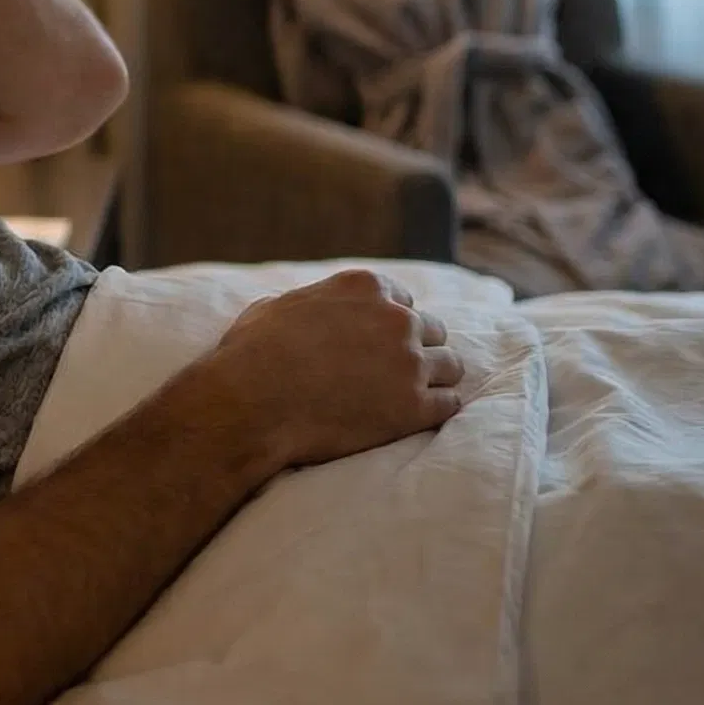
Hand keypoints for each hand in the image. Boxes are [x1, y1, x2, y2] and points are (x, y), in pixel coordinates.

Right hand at [210, 268, 464, 470]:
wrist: (253, 403)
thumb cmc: (253, 354)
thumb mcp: (275, 306)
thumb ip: (309, 303)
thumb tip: (308, 310)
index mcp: (364, 287)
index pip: (403, 299)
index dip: (390, 323)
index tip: (380, 343)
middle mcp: (396, 319)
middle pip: (433, 330)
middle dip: (416, 349)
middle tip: (394, 373)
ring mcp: (410, 363)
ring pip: (450, 365)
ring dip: (434, 379)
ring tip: (412, 396)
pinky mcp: (416, 407)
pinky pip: (450, 404)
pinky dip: (437, 410)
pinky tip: (417, 417)